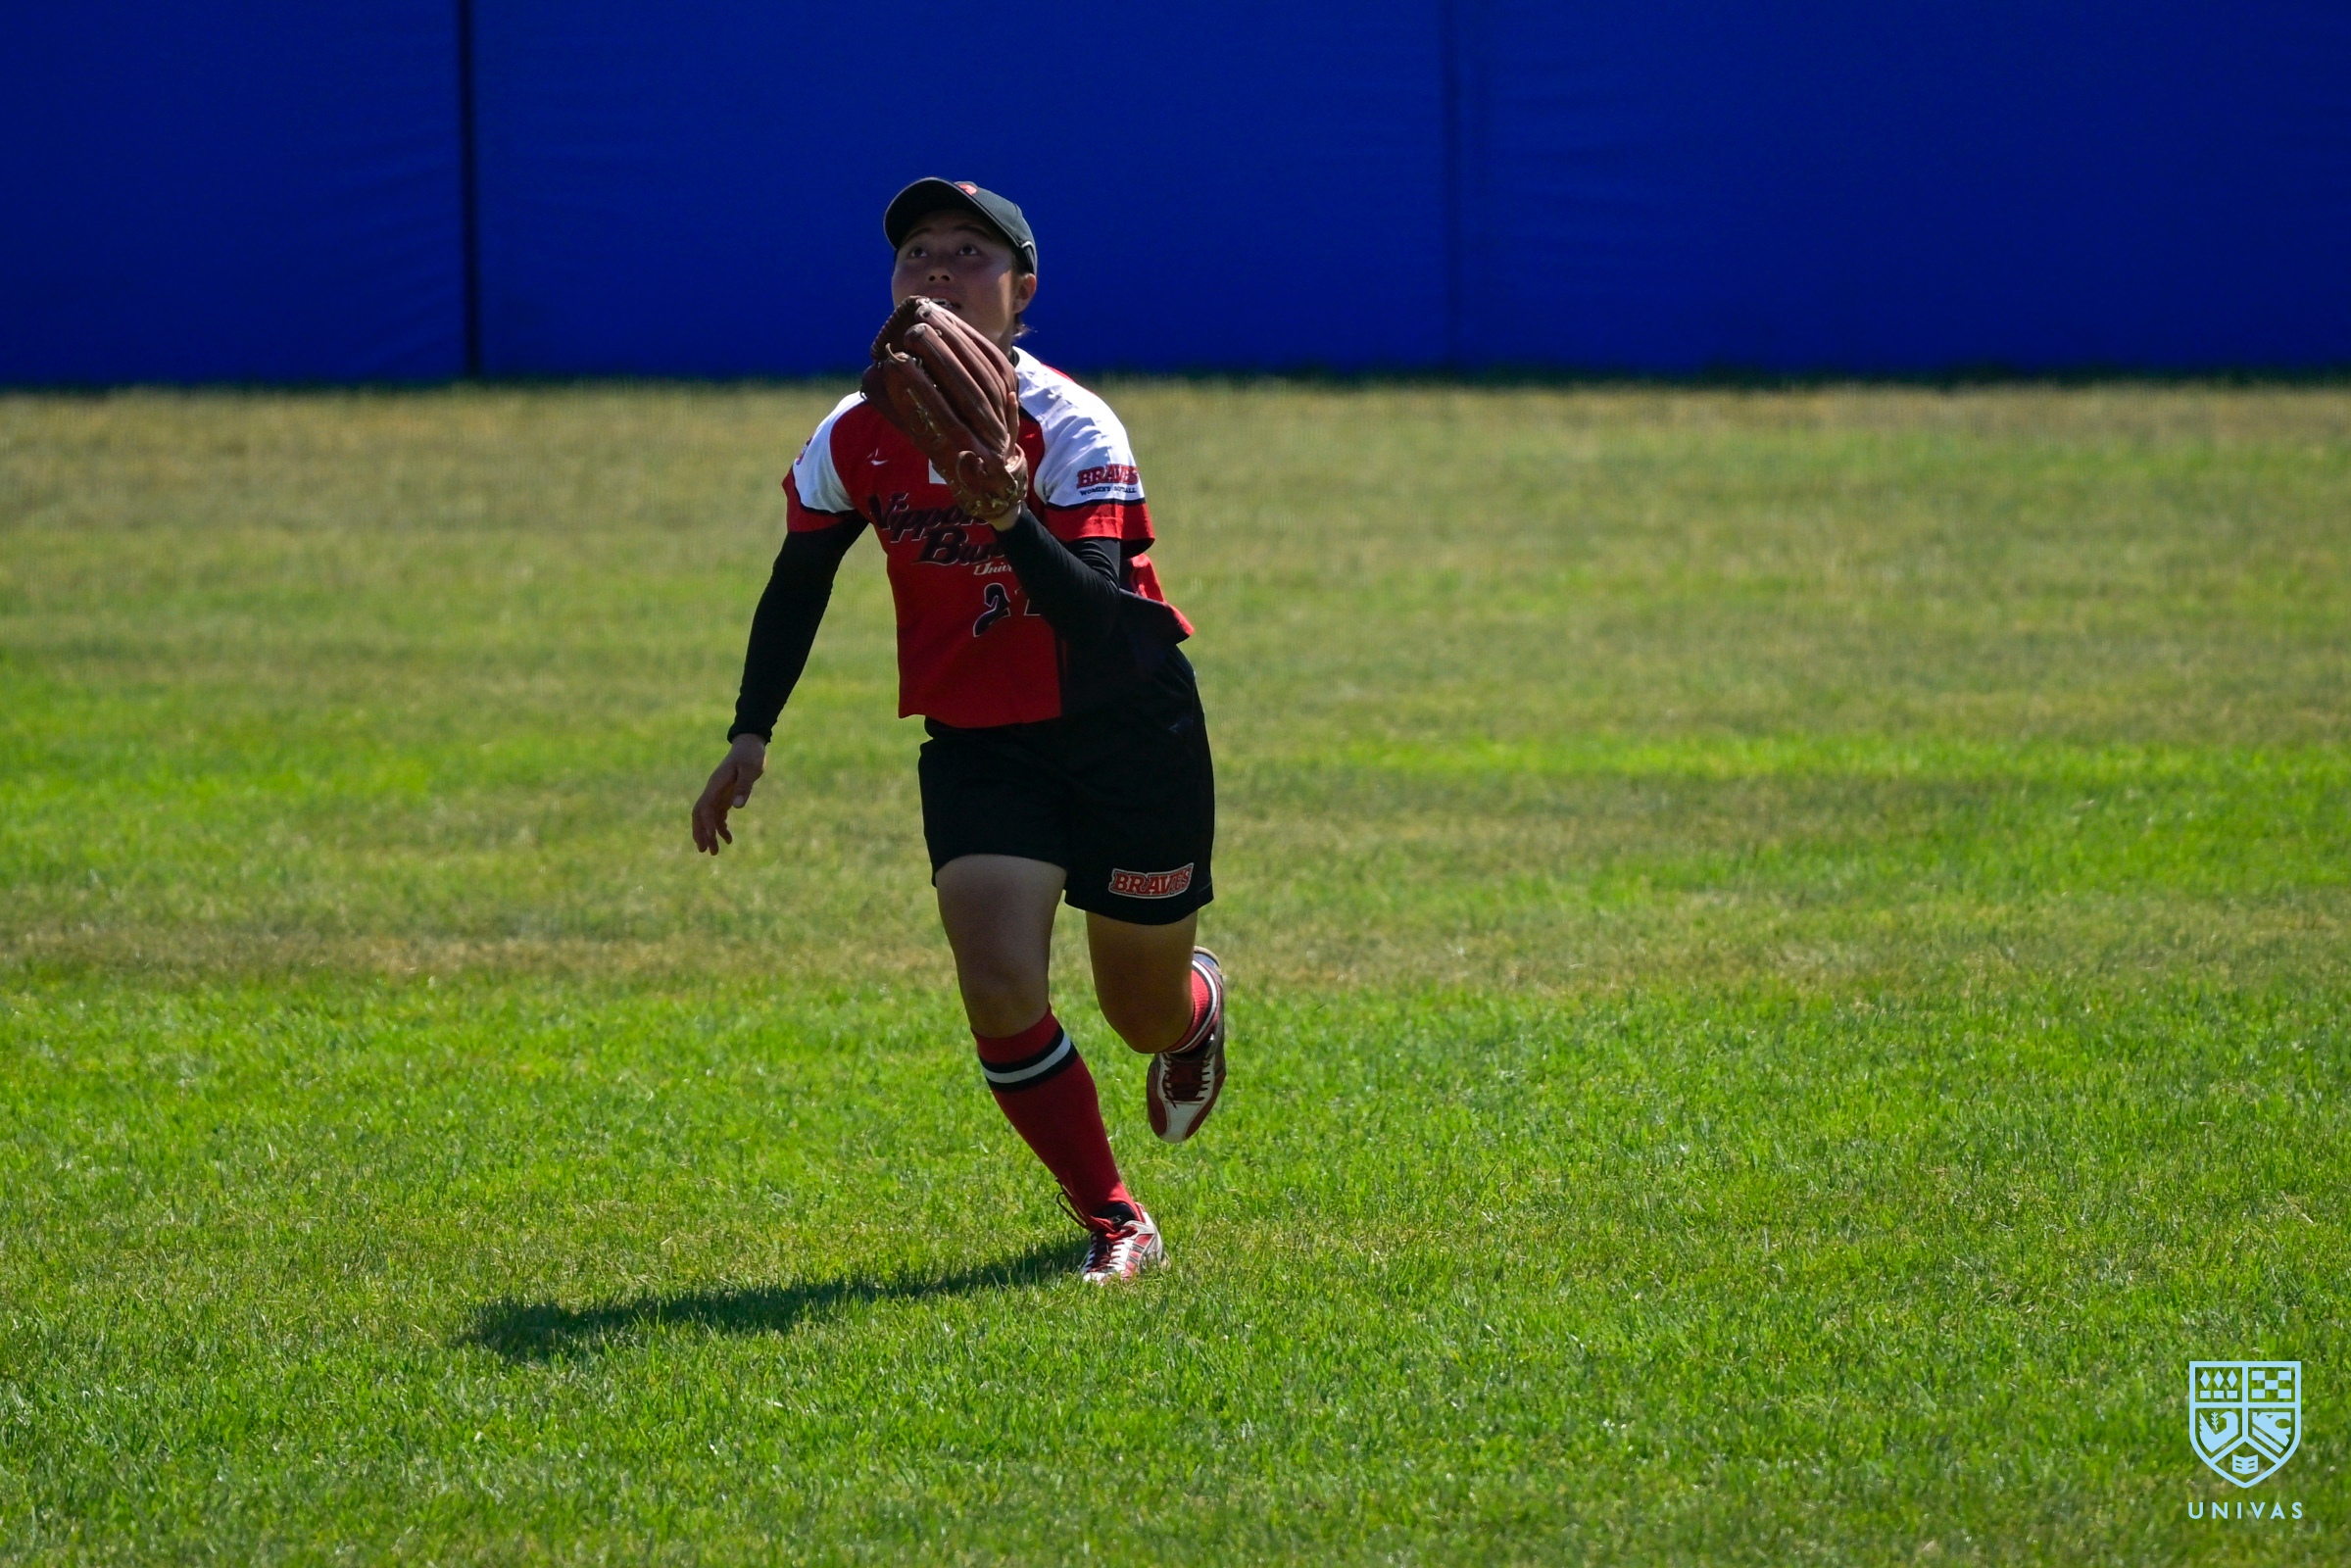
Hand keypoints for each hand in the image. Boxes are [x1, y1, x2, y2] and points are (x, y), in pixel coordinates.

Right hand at [692, 735, 766, 854]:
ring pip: (707, 817)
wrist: (750, 745)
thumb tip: (737, 807)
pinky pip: (718, 815)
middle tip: (705, 851)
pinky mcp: (725, 796)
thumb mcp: (750, 770)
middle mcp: (713, 790)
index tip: (711, 838)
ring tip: (715, 852)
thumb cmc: (751, 755)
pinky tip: (729, 839)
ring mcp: (718, 793)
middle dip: (701, 833)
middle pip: (700, 815)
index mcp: (715, 784)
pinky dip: (721, 828)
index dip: (706, 823)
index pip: (705, 807)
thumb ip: (744, 787)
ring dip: (709, 834)